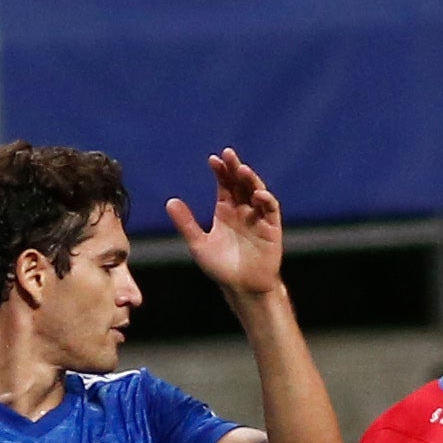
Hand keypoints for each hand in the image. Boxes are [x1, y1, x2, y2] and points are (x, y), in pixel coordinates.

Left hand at [165, 148, 286, 300]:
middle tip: (228, 154)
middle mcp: (243, 210)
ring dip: (251, 180)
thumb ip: (186, 223)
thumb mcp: (199, 244)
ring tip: (242, 170)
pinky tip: (257, 194)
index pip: (224, 185)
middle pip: (240, 183)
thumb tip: (170, 201)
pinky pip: (271, 209)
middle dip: (235, 168)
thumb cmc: (221, 267)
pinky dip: (266, 200)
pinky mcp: (271, 228)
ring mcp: (258, 217)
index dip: (220, 171)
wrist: (242, 288)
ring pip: (256, 192)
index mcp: (225, 210)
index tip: (213, 160)